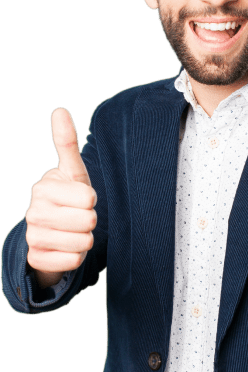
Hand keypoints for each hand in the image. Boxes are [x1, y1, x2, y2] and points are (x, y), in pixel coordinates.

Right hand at [25, 107, 96, 282]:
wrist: (51, 234)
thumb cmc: (67, 199)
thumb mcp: (72, 172)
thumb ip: (66, 144)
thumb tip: (59, 110)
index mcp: (43, 187)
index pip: (88, 197)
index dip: (91, 200)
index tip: (80, 199)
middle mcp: (33, 211)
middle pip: (88, 221)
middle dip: (90, 222)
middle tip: (78, 218)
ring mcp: (32, 236)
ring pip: (82, 243)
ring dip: (84, 241)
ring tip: (73, 233)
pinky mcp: (35, 258)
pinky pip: (72, 262)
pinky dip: (76, 258)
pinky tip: (66, 250)